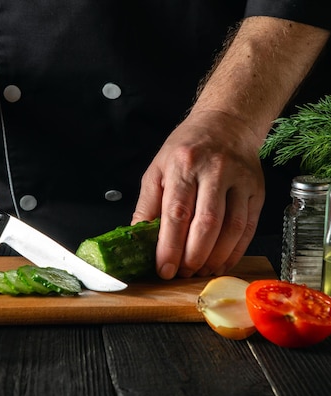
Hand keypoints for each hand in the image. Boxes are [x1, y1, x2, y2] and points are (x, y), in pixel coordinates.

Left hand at [131, 110, 264, 278]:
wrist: (227, 123)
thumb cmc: (187, 147)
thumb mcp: (157, 168)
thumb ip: (147, 205)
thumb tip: (139, 239)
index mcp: (184, 164)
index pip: (176, 212)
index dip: (170, 246)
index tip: (164, 268)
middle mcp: (214, 170)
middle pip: (207, 223)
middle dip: (194, 256)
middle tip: (183, 273)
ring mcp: (240, 180)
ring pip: (232, 229)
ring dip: (216, 258)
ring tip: (201, 271)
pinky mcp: (257, 190)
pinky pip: (249, 227)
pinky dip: (236, 251)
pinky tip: (222, 262)